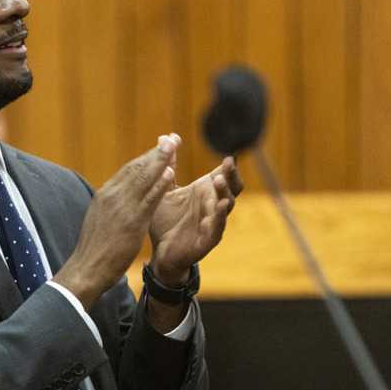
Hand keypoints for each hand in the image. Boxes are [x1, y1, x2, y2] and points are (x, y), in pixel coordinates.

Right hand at [53, 136, 179, 309]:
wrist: (86, 269)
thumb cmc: (94, 249)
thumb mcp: (101, 219)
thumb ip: (112, 205)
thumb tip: (120, 197)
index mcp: (105, 194)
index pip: (128, 169)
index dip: (146, 156)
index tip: (159, 146)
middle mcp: (112, 195)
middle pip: (137, 167)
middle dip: (156, 152)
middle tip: (172, 138)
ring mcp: (122, 207)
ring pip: (144, 178)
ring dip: (161, 159)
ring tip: (174, 145)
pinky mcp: (132, 221)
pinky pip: (149, 199)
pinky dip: (160, 184)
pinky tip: (171, 172)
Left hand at [148, 138, 242, 285]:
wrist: (159, 251)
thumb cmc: (165, 220)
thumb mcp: (165, 189)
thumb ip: (168, 166)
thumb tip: (167, 137)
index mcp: (205, 192)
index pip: (224, 175)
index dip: (229, 166)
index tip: (229, 153)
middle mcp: (213, 206)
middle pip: (231, 188)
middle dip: (231, 175)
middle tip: (228, 162)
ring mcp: (212, 222)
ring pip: (226, 206)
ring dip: (224, 192)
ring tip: (218, 180)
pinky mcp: (207, 240)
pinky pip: (217, 228)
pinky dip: (220, 217)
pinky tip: (221, 206)